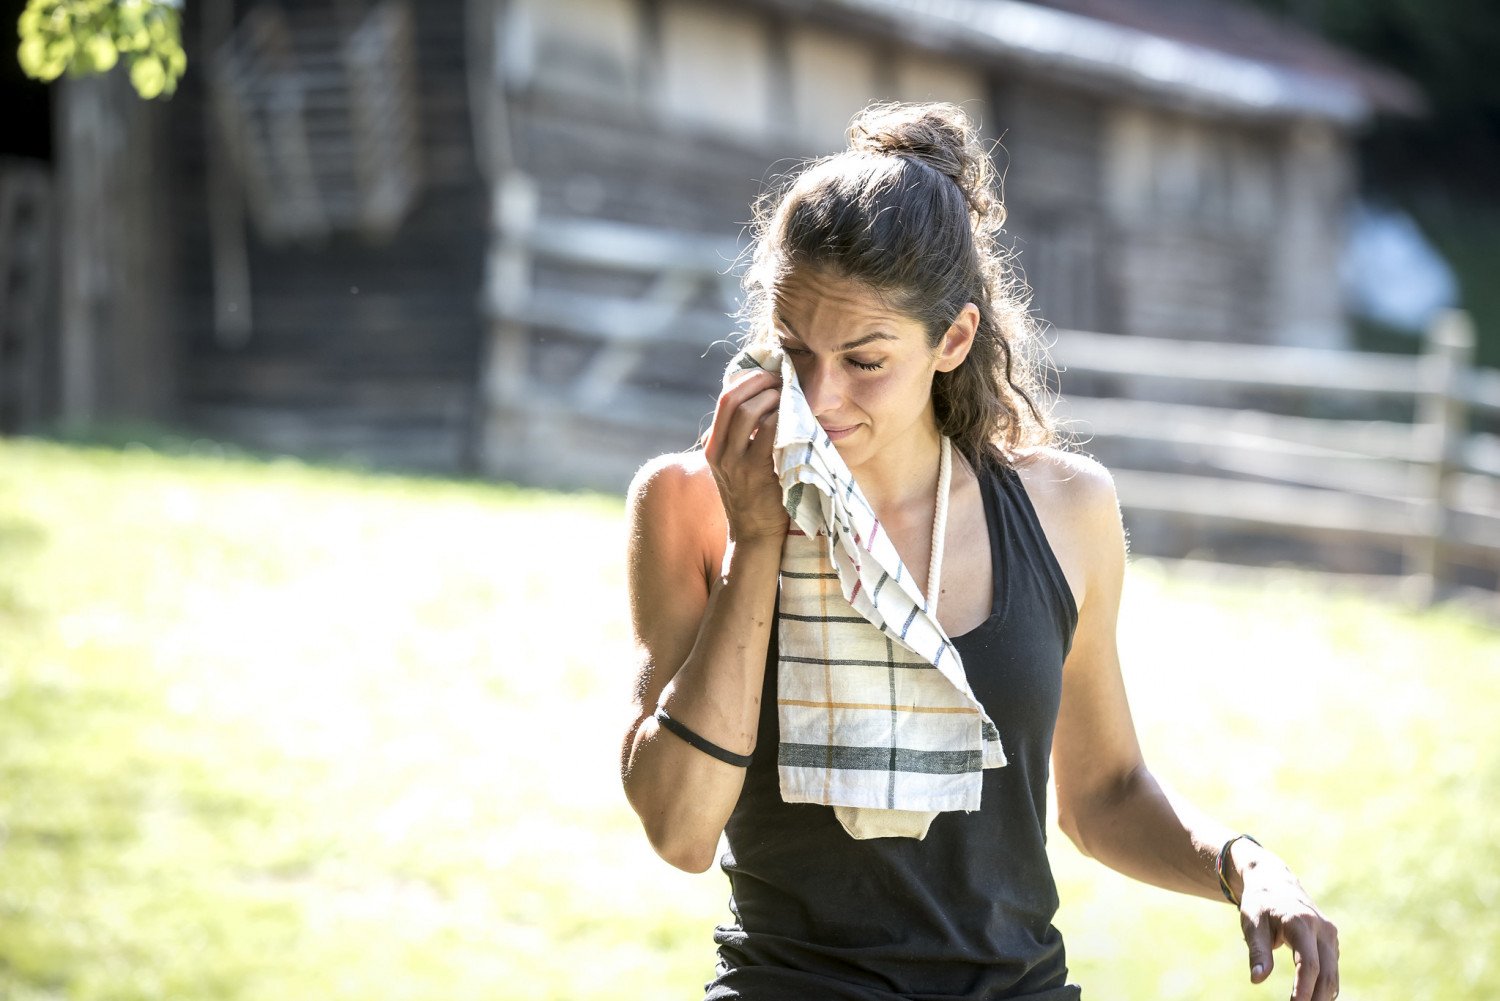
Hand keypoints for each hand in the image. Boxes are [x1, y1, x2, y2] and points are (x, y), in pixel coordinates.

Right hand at [703, 367, 787, 543]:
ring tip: (790, 397)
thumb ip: (738, 440)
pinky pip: (769, 432)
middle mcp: (720, 453)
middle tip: (782, 381)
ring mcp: (737, 462)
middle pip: (734, 400)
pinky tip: (795, 417)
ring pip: (751, 412)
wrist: (755, 535)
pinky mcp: (757, 471)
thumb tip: (757, 405)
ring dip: (773, 398)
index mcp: (713, 447)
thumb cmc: (753, 498)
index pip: (725, 400)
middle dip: (761, 383)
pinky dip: (782, 418)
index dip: (748, 381)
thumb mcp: (734, 467)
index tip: (768, 376)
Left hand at [1234, 842, 1339, 1000]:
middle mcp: (1321, 928)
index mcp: (1300, 923)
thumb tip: (1257, 979)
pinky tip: (1316, 999)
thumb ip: (1257, 951)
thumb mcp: (1251, 923)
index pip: (1308, 963)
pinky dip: (1326, 985)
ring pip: (1333, 973)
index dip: (1304, 988)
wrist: (1275, 882)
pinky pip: (1332, 968)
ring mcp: (1330, 934)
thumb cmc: (1260, 903)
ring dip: (1324, 995)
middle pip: (1326, 972)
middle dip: (1317, 998)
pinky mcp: (1331, 940)